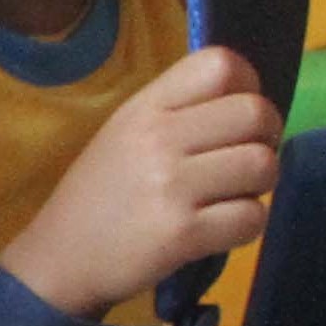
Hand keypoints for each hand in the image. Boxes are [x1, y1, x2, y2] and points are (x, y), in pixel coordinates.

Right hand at [0, 46, 279, 324]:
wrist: (59, 260)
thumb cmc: (99, 196)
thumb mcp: (125, 133)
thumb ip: (180, 111)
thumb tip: (250, 107)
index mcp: (145, 108)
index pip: (221, 64)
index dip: (249, 86)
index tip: (235, 119)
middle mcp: (158, 138)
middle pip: (255, 112)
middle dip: (266, 138)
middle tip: (244, 162)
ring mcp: (171, 187)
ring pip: (263, 165)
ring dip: (259, 185)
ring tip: (231, 196)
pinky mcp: (182, 234)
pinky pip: (252, 217)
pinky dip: (247, 224)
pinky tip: (221, 228)